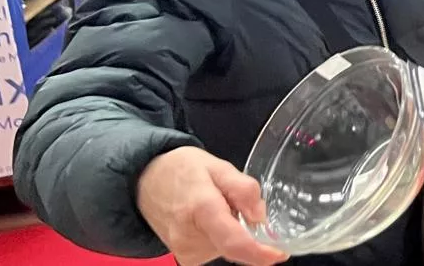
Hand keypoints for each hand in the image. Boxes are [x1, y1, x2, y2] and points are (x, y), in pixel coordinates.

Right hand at [136, 147, 287, 265]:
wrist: (143, 182)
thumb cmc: (180, 170)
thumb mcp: (218, 166)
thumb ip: (244, 189)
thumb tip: (261, 217)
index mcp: (201, 209)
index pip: (234, 242)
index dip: (260, 252)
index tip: (279, 253)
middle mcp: (190, 237)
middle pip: (236, 244)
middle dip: (247, 228)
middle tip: (232, 202)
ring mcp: (185, 250)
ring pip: (228, 247)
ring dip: (233, 230)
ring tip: (216, 206)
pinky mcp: (185, 256)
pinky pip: (217, 249)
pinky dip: (222, 236)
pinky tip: (210, 219)